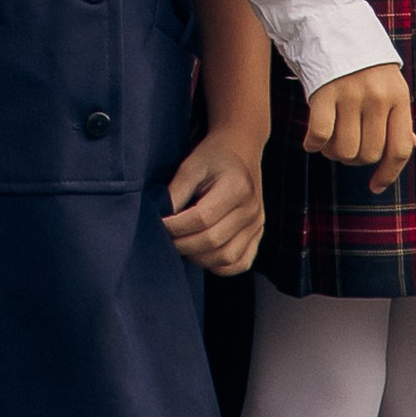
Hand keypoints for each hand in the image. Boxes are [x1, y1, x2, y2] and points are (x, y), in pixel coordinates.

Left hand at [163, 128, 264, 273]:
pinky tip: (201, 255)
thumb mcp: (191, 165)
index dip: (175, 226)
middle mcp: (252, 210)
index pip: (202, 219)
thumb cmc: (212, 156)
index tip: (157, 223)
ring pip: (227, 258)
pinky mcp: (258, 234)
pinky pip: (241, 263)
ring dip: (198, 257)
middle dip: (182, 244)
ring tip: (180, 245)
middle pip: (213, 241)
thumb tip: (159, 219)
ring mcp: (258, 224)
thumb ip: (176, 191)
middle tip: (164, 238)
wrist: (240, 150)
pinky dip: (219, 266)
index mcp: (237, 188)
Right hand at [303, 62, 415, 195]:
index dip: (388, 174)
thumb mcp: (389, 84)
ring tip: (329, 143)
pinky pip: (320, 135)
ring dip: (333, 154)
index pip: (399, 149)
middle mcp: (378, 97)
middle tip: (346, 147)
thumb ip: (397, 116)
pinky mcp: (323, 92)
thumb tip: (407, 147)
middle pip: (369, 154)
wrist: (332, 24)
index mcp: (399, 97)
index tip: (375, 186)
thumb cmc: (362, 61)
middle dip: (355, 159)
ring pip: (344, 149)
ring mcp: (350, 94)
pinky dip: (313, 145)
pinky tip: (311, 141)